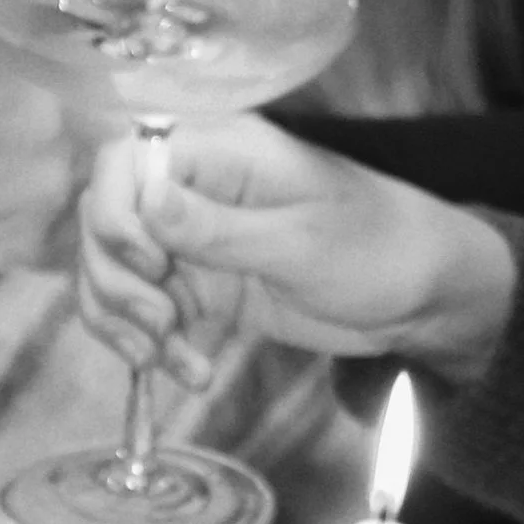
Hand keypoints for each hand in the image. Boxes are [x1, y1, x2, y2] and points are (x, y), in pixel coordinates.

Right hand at [78, 117, 517, 388]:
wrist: (421, 299)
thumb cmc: (378, 250)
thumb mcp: (301, 243)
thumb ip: (218, 227)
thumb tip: (145, 200)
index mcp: (220, 151)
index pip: (123, 159)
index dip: (114, 211)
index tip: (147, 263)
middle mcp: (192, 188)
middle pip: (102, 219)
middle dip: (115, 278)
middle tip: (162, 320)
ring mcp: (189, 240)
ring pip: (110, 271)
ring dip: (123, 320)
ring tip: (168, 355)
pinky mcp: (196, 286)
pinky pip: (140, 312)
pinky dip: (148, 345)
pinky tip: (187, 371)